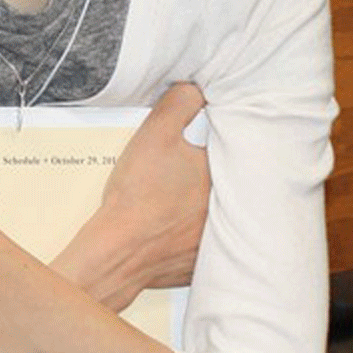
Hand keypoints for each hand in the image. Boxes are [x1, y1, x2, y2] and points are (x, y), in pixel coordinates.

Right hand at [56, 82, 208, 310]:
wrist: (116, 251)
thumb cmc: (137, 194)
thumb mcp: (156, 134)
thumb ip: (180, 103)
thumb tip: (196, 90)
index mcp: (225, 176)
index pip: (237, 151)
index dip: (219, 142)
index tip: (201, 142)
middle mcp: (230, 211)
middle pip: (227, 184)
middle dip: (210, 174)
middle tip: (184, 169)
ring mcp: (216, 240)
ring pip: (216, 214)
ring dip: (202, 205)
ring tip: (175, 197)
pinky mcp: (200, 262)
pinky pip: (199, 243)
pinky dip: (187, 234)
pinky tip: (169, 226)